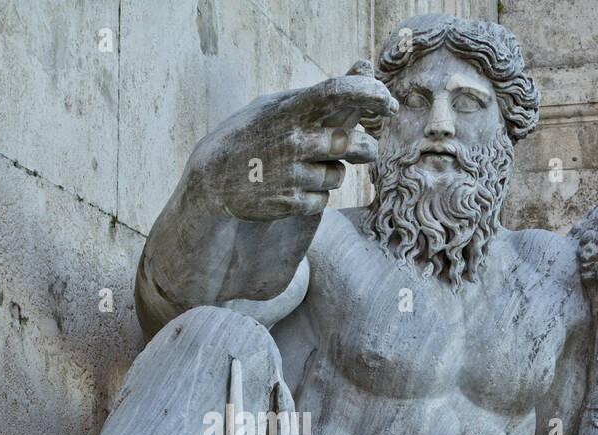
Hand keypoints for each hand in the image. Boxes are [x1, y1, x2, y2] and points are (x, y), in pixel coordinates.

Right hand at [184, 62, 396, 221]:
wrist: (211, 179)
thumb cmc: (251, 135)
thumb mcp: (277, 105)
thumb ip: (321, 92)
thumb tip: (364, 67)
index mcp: (291, 110)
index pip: (339, 92)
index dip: (371, 94)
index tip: (386, 103)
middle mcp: (294, 141)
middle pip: (356, 145)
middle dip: (365, 148)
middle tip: (359, 147)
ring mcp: (292, 174)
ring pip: (339, 175)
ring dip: (332, 172)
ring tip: (305, 167)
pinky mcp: (289, 203)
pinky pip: (323, 199)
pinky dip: (315, 194)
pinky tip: (293, 186)